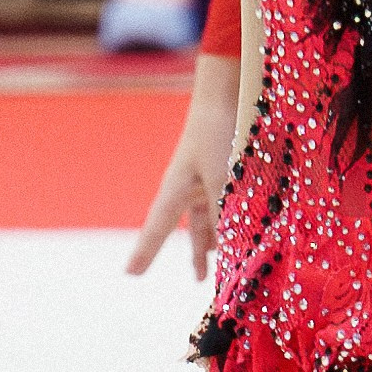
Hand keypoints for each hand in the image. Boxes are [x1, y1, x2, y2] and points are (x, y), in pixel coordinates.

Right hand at [125, 53, 238, 277]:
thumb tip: (230, 243)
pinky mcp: (224, 169)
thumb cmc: (218, 133)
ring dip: (215, 240)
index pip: (155, 229)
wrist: (226, 93)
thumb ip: (226, 211)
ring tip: (215, 262)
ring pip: (211, 218)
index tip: (130, 274)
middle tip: (197, 278)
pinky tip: (242, 228)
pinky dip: (231, 219)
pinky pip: (225, 203)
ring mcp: (206, 177)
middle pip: (191, 227)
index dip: (145, 252)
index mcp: (176, 188)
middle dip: (195, 253)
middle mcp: (188, 186)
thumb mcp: (222, 178)